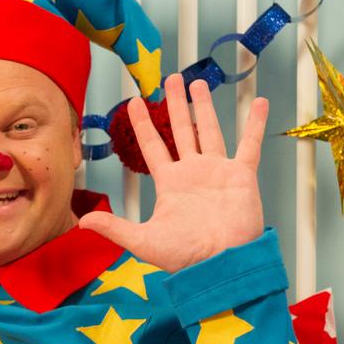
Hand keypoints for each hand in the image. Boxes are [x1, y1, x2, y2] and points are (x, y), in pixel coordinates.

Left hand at [80, 74, 268, 272]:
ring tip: (197, 83)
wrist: (222, 263)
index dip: (143, 124)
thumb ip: (114, 227)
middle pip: (180, 130)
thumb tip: (82, 222)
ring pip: (209, 130)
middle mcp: (192, 173)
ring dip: (204, 107)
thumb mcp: (142, 241)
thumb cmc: (185, 257)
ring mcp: (218, 172)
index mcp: (169, 183)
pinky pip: (250, 145)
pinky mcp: (242, 176)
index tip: (135, 103)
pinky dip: (256, 124)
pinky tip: (261, 103)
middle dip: (174, 105)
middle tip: (171, 80)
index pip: (152, 146)